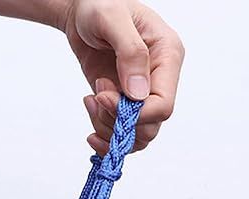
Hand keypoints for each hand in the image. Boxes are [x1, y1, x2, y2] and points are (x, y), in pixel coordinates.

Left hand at [59, 0, 183, 153]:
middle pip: (149, 127)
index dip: (134, 114)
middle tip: (96, 96)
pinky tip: (90, 115)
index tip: (104, 96)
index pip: (163, 106)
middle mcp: (159, 79)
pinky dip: (103, 135)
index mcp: (167, 56)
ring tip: (90, 98)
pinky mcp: (124, 103)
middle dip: (117, 122)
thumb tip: (139, 94)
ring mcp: (142, 94)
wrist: (81, 12)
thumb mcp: (112, 19)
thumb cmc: (99, 4)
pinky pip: (122, 134)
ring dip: (107, 128)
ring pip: (135, 136)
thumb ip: (130, 53)